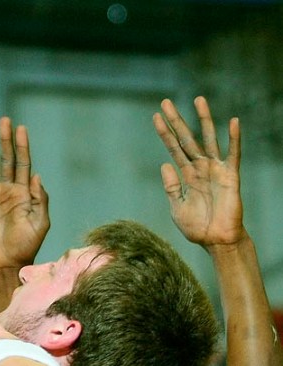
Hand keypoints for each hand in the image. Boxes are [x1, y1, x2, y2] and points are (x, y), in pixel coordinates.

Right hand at [0, 117, 49, 273]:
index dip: (22, 146)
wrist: (7, 263)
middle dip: (5, 140)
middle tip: (4, 121)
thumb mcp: (40, 223)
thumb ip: (40, 200)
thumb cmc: (26, 246)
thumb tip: (37, 176)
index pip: (24, 163)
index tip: (21, 128)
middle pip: (7, 159)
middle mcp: (8, 190)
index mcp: (25, 193)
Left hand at [153, 96, 243, 248]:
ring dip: (204, 119)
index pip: (173, 149)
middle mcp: (200, 168)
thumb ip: (171, 187)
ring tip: (198, 100)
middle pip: (187, 139)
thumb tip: (164, 164)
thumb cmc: (198, 227)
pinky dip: (234, 139)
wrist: (216, 241)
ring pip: (209, 139)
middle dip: (177, 121)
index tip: (156, 117)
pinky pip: (233, 154)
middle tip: (165, 102)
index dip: (165, 134)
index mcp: (187, 176)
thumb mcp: (177, 208)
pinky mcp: (230, 176)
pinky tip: (233, 122)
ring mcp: (215, 170)